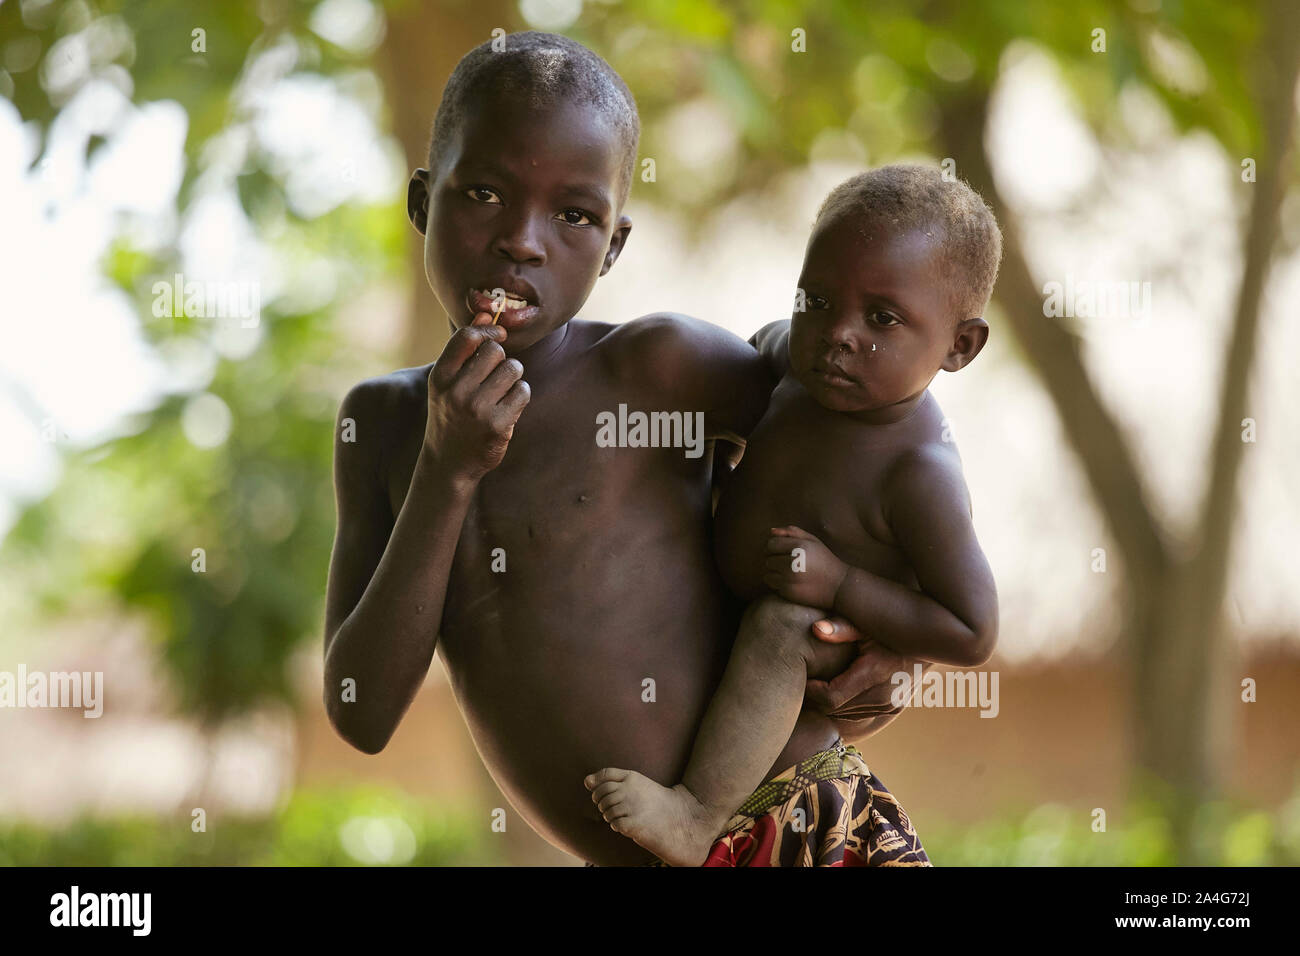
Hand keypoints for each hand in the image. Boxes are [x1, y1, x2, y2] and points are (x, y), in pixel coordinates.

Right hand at [424, 313, 530, 481]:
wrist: (449, 463)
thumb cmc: (452, 415)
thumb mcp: (449, 382)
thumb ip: (465, 349)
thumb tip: (486, 315)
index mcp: (440, 377)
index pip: (467, 337)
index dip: (488, 332)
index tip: (497, 338)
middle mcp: (456, 392)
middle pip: (495, 351)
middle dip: (502, 358)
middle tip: (497, 374)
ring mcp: (477, 410)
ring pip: (513, 369)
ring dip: (514, 376)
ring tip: (503, 390)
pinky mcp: (498, 425)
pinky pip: (523, 392)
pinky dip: (521, 395)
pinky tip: (509, 406)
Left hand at [763, 525, 847, 608]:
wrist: (839, 586)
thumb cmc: (825, 560)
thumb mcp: (813, 541)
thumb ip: (792, 532)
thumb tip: (770, 531)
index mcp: (799, 547)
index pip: (771, 544)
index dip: (773, 548)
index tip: (781, 552)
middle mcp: (793, 562)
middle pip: (768, 560)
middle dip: (775, 561)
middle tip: (787, 564)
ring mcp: (790, 578)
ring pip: (767, 574)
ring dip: (775, 574)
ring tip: (789, 574)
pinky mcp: (789, 592)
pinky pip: (773, 586)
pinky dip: (779, 584)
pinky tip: (791, 583)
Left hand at [804, 636, 931, 721]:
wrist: (928, 637)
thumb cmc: (889, 624)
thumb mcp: (866, 621)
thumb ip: (841, 626)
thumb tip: (815, 629)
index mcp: (875, 672)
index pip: (832, 697)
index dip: (813, 692)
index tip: (804, 678)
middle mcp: (885, 693)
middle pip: (836, 710)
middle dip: (817, 699)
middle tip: (804, 682)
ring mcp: (891, 704)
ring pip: (846, 715)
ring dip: (830, 705)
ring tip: (818, 685)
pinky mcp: (893, 707)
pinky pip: (859, 715)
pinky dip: (845, 707)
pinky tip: (837, 689)